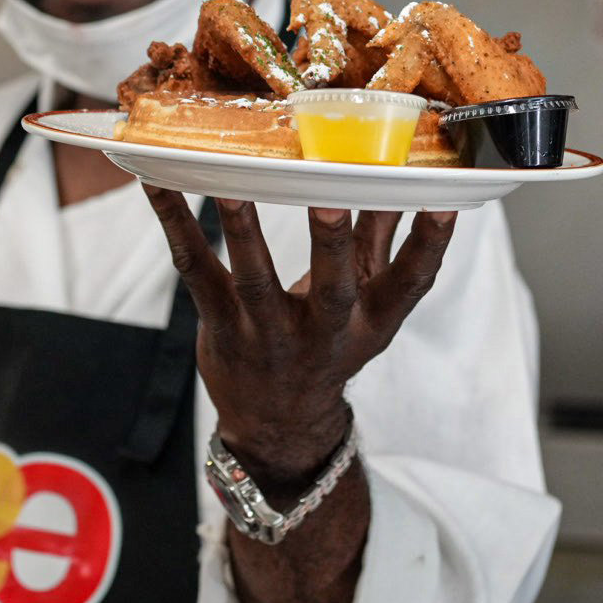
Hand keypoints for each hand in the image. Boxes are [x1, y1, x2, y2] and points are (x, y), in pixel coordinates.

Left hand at [142, 189, 456, 489]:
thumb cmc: (325, 346)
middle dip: (333, 245)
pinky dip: (177, 225)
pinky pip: (196, 270)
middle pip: (333, 289)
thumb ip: (380, 242)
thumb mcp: (365, 309)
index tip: (443, 205)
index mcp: (367, 323)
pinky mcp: (219, 325)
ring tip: (230, 186)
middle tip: (329, 201)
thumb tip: (407, 181)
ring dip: (242, 230)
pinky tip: (159, 186)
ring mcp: (266, 333)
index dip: (429, 247)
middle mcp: (321, 333)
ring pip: (254, 279)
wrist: (276, 422)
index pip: (409, 286)